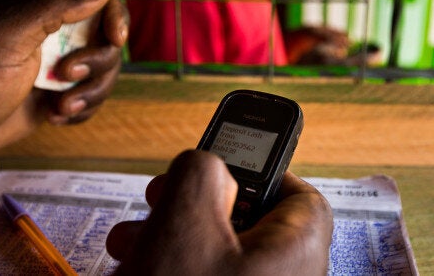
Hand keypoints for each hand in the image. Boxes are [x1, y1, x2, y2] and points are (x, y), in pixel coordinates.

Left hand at [0, 0, 127, 157]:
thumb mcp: (5, 36)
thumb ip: (51, 9)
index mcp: (42, 14)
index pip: (96, 1)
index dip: (114, 16)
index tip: (116, 38)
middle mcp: (57, 38)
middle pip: (108, 43)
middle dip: (95, 64)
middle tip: (66, 74)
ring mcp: (62, 69)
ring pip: (105, 75)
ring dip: (88, 94)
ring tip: (59, 106)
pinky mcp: (63, 96)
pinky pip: (93, 101)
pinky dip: (80, 112)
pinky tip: (54, 116)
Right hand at [106, 150, 332, 274]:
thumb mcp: (183, 223)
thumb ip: (202, 172)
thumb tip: (210, 167)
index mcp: (298, 254)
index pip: (302, 197)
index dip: (262, 173)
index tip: (221, 168)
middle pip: (254, 226)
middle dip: (198, 207)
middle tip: (160, 201)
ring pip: (224, 259)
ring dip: (177, 240)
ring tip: (131, 242)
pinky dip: (181, 272)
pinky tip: (140, 272)